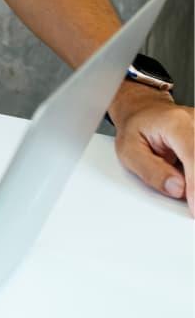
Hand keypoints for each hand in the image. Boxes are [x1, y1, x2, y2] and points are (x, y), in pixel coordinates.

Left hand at [112, 91, 194, 216]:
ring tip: (187, 192)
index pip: (194, 156)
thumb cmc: (135, 128)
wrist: (143, 110)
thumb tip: (177, 189)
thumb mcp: (128, 150)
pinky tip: (189, 180)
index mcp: (175, 123)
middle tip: (191, 207)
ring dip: (194, 180)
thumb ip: (151, 171)